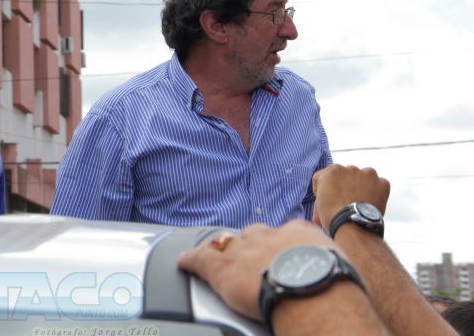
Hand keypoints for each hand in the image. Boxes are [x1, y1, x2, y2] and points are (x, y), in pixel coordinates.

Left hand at [177, 220, 336, 320]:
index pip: (285, 233)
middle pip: (255, 234)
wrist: (316, 294)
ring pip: (229, 245)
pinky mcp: (224, 269)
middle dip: (252, 245)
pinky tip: (183, 262)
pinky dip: (191, 261)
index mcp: (300, 233)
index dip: (279, 245)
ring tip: (220, 257)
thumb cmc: (337, 287)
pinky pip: (202, 260)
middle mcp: (270, 236)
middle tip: (253, 259)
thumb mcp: (343, 267)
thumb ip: (333, 266)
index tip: (280, 254)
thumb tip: (338, 280)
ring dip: (225, 252)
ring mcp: (245, 250)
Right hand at [311, 165, 389, 229]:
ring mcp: (368, 174)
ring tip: (359, 202)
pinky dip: (376, 192)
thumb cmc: (334, 217)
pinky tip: (370, 203)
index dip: (327, 189)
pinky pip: (379, 185)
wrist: (353, 227)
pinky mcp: (382, 183)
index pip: (326, 176)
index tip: (330, 199)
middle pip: (346, 175)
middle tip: (346, 201)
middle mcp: (350, 168)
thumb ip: (324, 193)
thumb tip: (328, 200)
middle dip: (346, 185)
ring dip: (361, 186)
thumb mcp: (320, 202)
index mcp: (332, 170)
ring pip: (363, 178)